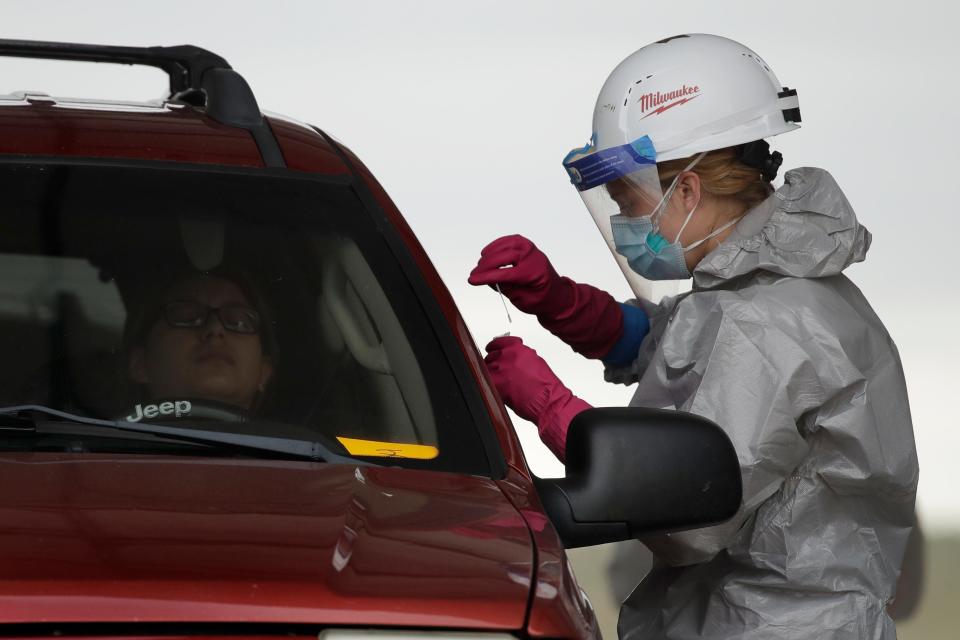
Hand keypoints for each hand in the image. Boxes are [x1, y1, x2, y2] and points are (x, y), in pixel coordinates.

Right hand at [468, 235, 568, 315]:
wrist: (556, 294)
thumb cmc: (541, 299)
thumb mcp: (522, 300)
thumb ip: (505, 288)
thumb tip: (487, 278)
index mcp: (534, 274)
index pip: (506, 274)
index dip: (486, 277)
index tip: (472, 280)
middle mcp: (534, 258)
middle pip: (505, 256)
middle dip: (486, 266)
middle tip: (474, 274)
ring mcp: (531, 249)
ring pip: (507, 245)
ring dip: (490, 254)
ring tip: (480, 264)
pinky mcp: (527, 245)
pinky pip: (509, 240)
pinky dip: (497, 245)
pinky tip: (487, 252)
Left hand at [484, 336, 591, 461]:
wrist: (548, 400)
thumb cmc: (545, 385)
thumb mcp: (534, 361)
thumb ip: (519, 355)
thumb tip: (510, 356)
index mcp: (518, 348)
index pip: (498, 342)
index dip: (494, 347)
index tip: (492, 349)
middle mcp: (508, 356)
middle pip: (491, 355)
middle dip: (494, 363)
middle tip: (500, 372)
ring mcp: (501, 369)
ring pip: (486, 368)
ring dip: (492, 374)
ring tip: (503, 382)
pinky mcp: (496, 383)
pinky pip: (486, 380)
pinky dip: (490, 384)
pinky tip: (499, 388)